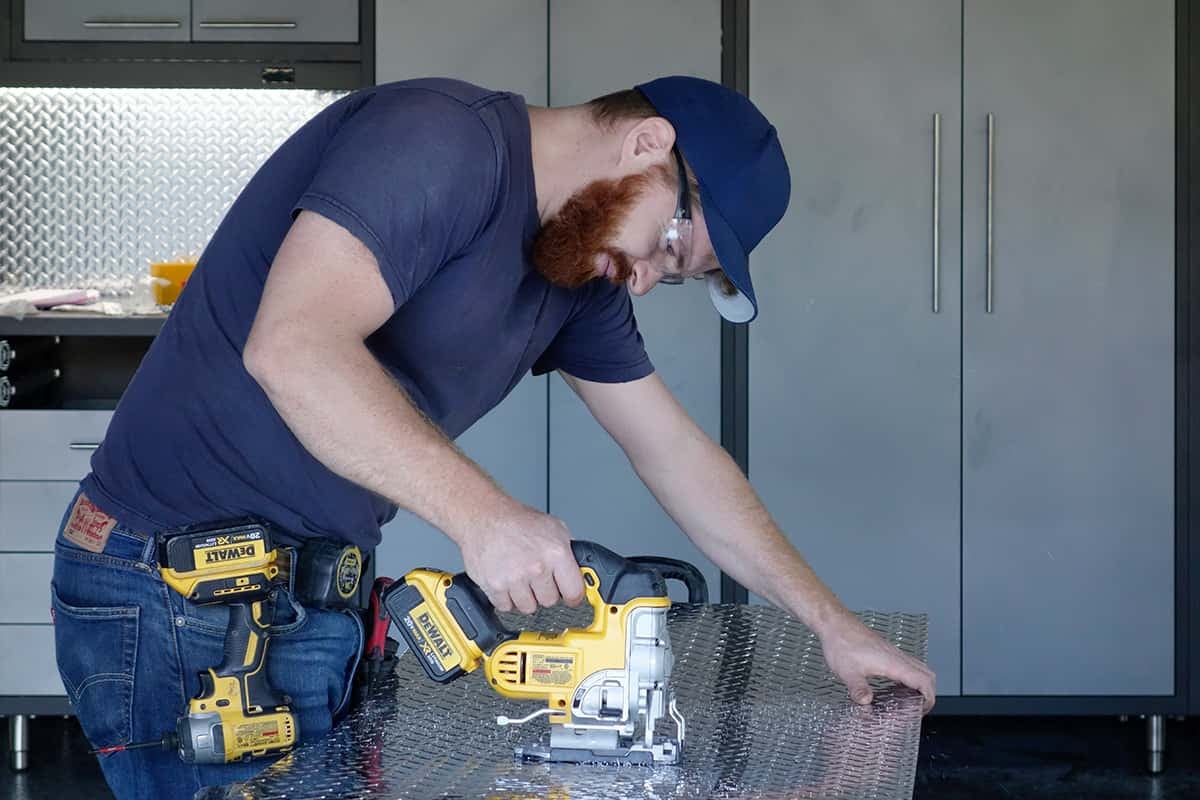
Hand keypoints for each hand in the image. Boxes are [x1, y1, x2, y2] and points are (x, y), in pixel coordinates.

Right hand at [457, 504, 586, 614]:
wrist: (484, 517)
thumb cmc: (517, 521)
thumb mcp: (554, 528)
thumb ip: (569, 551)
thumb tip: (582, 570)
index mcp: (556, 553)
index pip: (574, 592)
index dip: (573, 596)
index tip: (569, 596)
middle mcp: (536, 567)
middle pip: (550, 601)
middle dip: (545, 592)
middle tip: (537, 578)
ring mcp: (515, 579)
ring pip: (528, 607)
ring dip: (525, 597)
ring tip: (519, 577)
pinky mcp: (495, 586)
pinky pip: (506, 607)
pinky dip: (505, 598)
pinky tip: (506, 580)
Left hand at [819, 612, 936, 712]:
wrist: (835, 624)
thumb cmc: (841, 643)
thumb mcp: (847, 672)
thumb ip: (858, 689)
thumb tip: (866, 703)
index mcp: (893, 663)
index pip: (924, 681)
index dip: (929, 698)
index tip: (922, 711)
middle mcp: (897, 657)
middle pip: (927, 674)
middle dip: (929, 693)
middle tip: (918, 708)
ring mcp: (893, 653)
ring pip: (919, 668)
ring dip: (920, 685)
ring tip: (909, 701)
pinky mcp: (886, 651)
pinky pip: (907, 665)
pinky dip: (910, 678)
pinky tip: (894, 687)